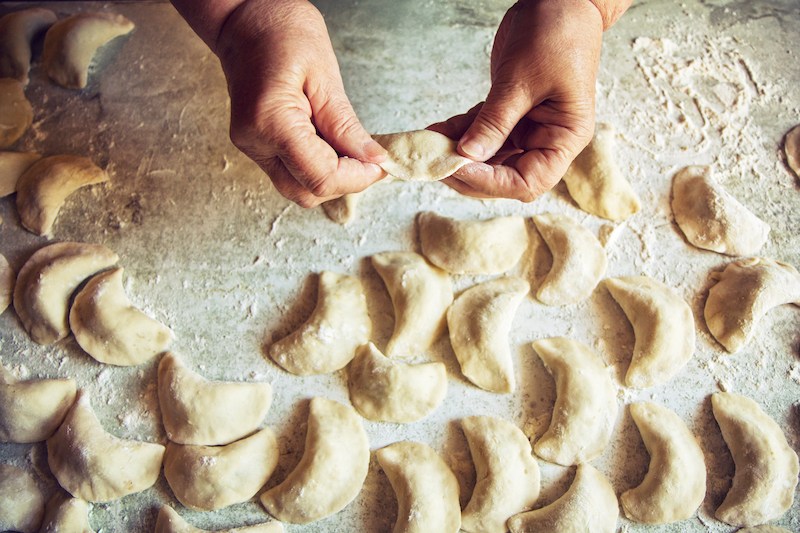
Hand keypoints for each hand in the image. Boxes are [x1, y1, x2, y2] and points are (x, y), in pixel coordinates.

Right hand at [210, 0, 385, 206]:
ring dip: (331, 178)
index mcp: (270, 122)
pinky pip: (290, 173)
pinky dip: (317, 168)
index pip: (320, 176)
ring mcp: (252, 147)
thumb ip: (346, 125)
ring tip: (352, 152)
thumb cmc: (283, 34)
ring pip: (297, 189)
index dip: (357, 178)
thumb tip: (372, 159)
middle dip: (345, 183)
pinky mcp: (256, 146)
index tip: (380, 164)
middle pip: (306, 192)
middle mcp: (254, 142)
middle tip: (370, 160)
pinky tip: (333, 146)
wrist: (246, 21)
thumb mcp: (325, 75)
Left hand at [428, 0, 606, 201]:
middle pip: (504, 176)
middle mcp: (547, 140)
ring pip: (488, 157)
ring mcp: (527, 128)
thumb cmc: (558, 33)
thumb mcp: (521, 80)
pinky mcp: (509, 112)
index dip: (491, 181)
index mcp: (564, 138)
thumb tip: (467, 156)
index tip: (459, 166)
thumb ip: (495, 121)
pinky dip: (458, 133)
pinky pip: (481, 132)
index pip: (527, 182)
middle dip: (469, 172)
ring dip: (458, 154)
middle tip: (436, 163)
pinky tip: (435, 131)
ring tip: (429, 147)